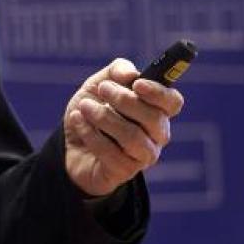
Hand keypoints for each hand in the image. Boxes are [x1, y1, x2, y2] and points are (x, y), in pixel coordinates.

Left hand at [63, 59, 183, 196]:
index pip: (173, 102)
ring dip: (105, 118)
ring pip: (133, 138)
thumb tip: (130, 74)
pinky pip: (111, 153)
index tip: (137, 84)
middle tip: (102, 89)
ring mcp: (144, 156)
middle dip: (124, 100)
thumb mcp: (98, 84)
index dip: (159, 93)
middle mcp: (157, 135)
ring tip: (84, 107)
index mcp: (156, 110)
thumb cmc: (92, 110)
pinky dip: (90, 133)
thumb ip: (116, 72)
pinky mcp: (125, 171)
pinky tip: (77, 120)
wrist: (70, 142)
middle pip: (154, 119)